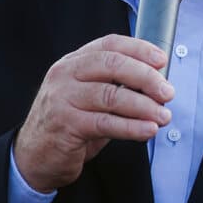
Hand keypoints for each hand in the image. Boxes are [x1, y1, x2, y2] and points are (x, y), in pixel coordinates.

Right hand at [14, 34, 174, 192]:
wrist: (34, 157)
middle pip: (113, 65)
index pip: (110, 44)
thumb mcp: (91, 97)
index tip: (162, 60)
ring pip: (112, 95)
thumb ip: (117, 85)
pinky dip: (131, 126)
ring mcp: (62, 97)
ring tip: (164, 116)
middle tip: (168, 92)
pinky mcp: (64, 124)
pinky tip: (148, 130)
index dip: (139, 49)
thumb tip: (158, 84)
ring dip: (144, 106)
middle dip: (146, 77)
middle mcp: (66, 74)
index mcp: (74, 61)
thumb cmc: (70, 123)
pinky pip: (105, 122)